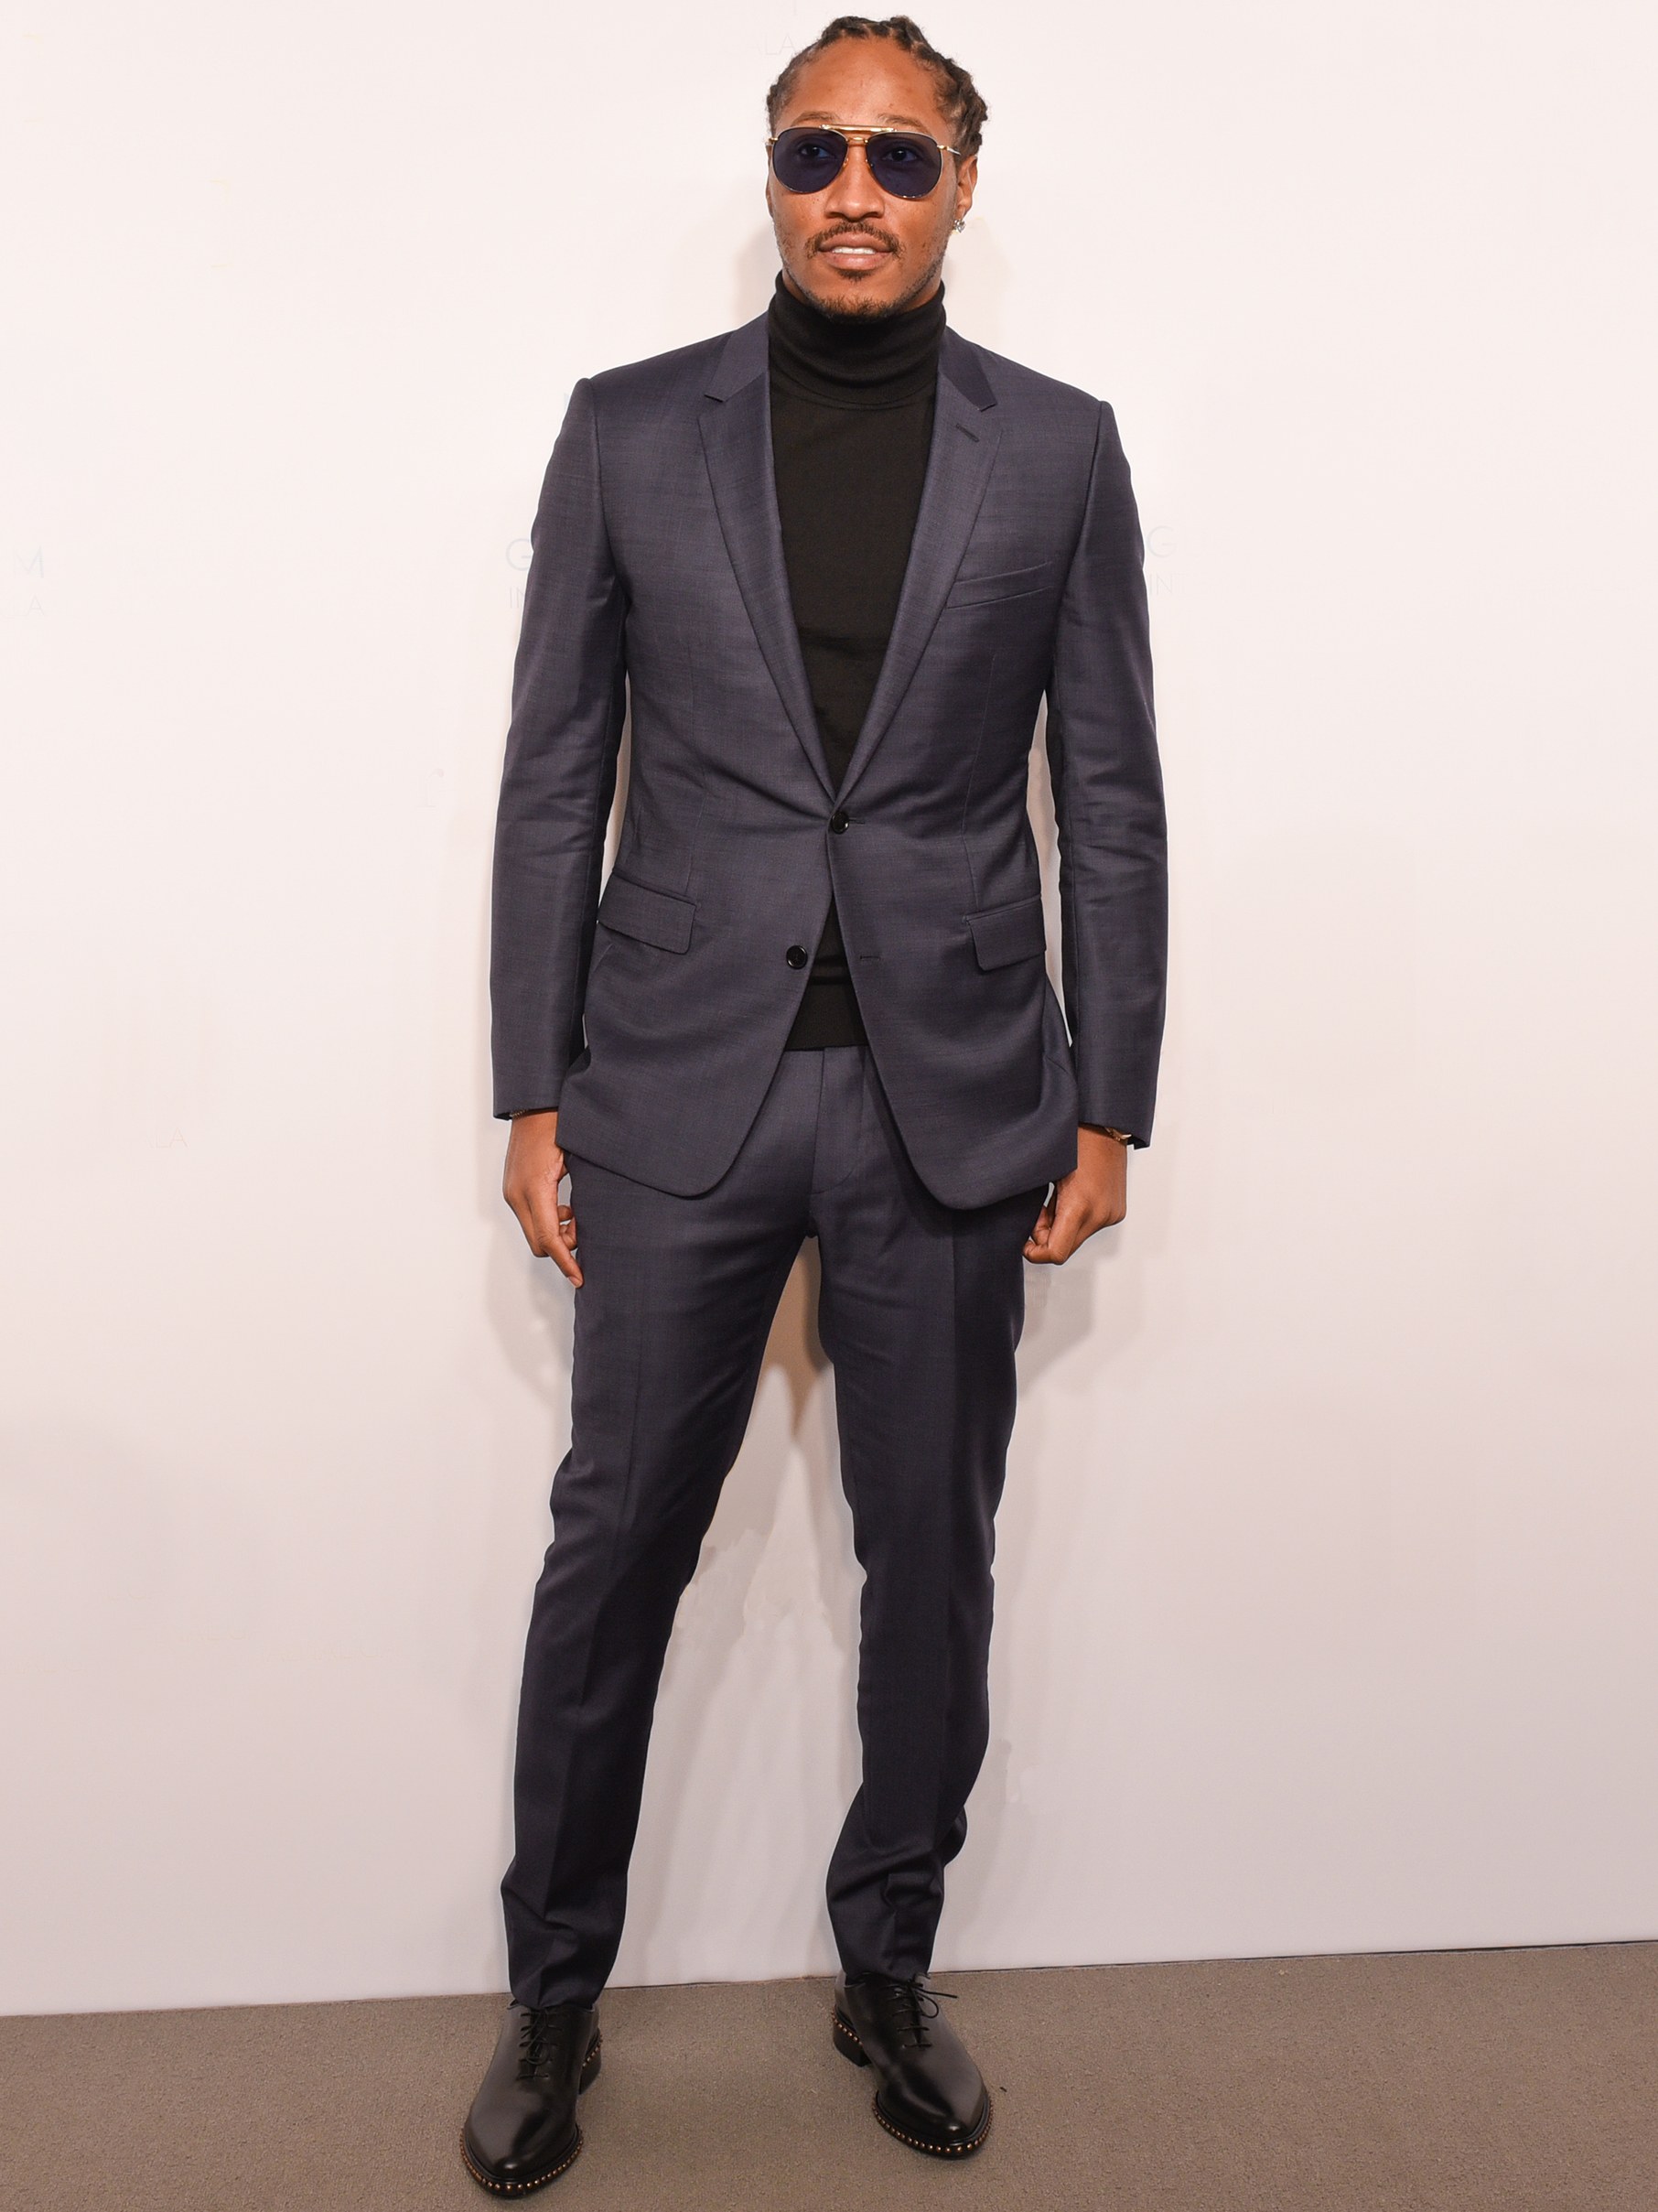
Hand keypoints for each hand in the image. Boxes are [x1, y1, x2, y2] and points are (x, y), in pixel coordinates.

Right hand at [503, 1111, 581, 1286]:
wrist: (535, 1103)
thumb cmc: (560, 1124)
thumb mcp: (578, 1160)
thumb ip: (583, 1195)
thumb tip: (591, 1225)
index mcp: (534, 1189)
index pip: (550, 1239)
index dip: (566, 1262)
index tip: (580, 1277)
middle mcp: (517, 1194)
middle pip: (539, 1242)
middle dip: (562, 1248)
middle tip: (585, 1236)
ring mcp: (512, 1191)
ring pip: (533, 1231)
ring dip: (555, 1234)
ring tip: (577, 1217)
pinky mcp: (513, 1188)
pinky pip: (529, 1217)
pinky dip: (548, 1221)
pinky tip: (565, 1207)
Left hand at [1023, 1125, 1128, 1264]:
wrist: (1105, 1122)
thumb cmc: (1073, 1139)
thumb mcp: (1047, 1175)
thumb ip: (1040, 1209)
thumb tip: (1034, 1231)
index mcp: (1080, 1205)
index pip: (1056, 1253)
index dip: (1036, 1253)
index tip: (1024, 1243)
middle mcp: (1101, 1215)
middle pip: (1066, 1248)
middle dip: (1047, 1237)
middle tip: (1039, 1212)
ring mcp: (1112, 1214)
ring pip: (1077, 1238)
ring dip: (1061, 1227)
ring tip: (1055, 1199)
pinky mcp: (1117, 1210)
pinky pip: (1090, 1226)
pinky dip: (1075, 1219)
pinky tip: (1071, 1197)